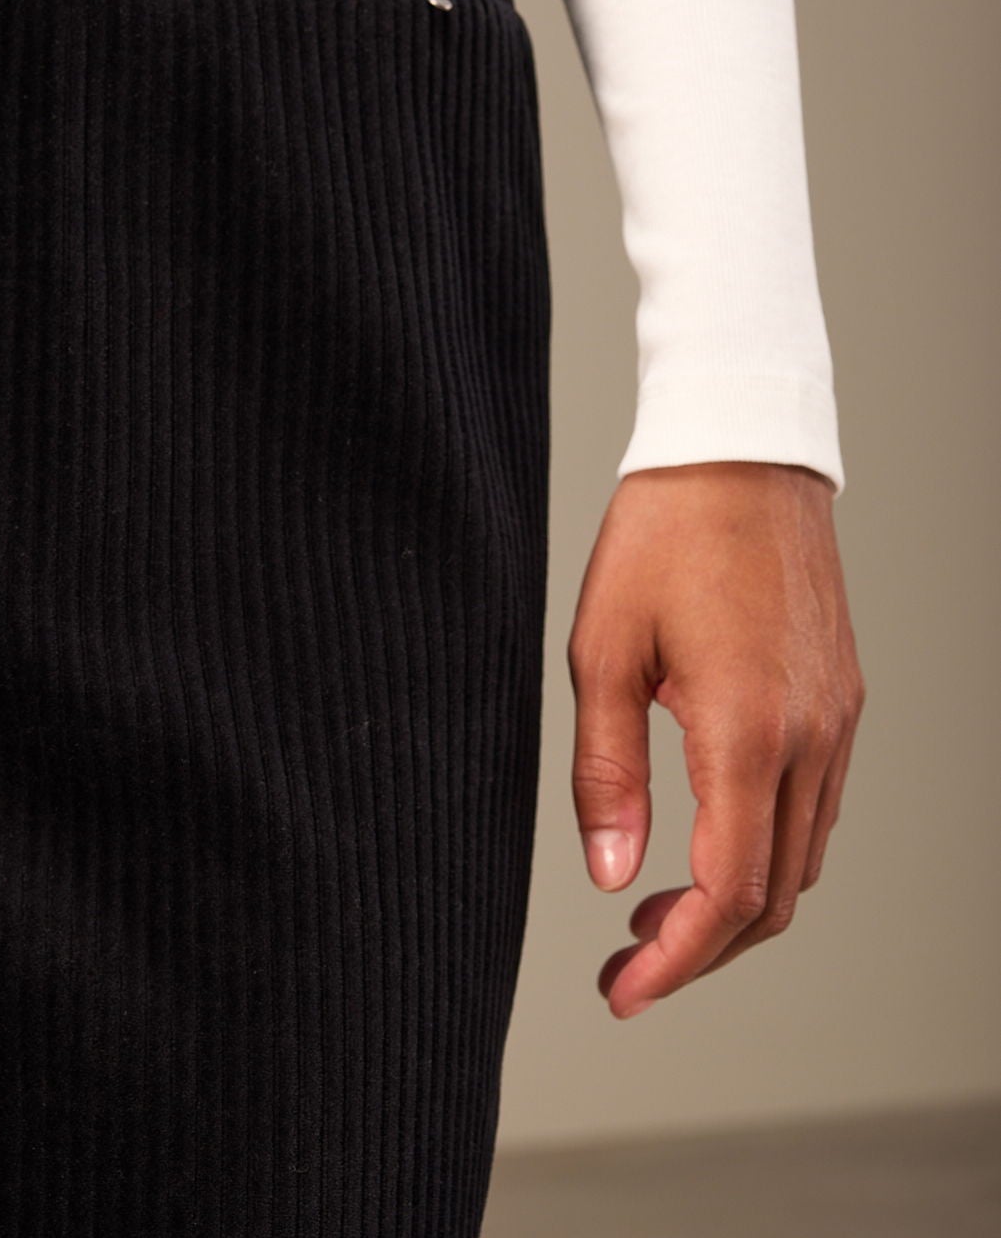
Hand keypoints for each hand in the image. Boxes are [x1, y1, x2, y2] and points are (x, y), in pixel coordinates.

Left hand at [567, 460, 864, 1018]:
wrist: (740, 452)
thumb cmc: (662, 534)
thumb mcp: (603, 650)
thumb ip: (607, 772)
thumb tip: (612, 875)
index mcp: (746, 728)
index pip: (728, 891)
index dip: (677, 962)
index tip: (623, 993)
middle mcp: (810, 736)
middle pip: (774, 896)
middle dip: (701, 949)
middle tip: (627, 965)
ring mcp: (837, 718)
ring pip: (802, 858)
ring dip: (735, 903)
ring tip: (655, 909)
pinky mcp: (842, 697)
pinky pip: (816, 806)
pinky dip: (766, 848)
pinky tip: (708, 838)